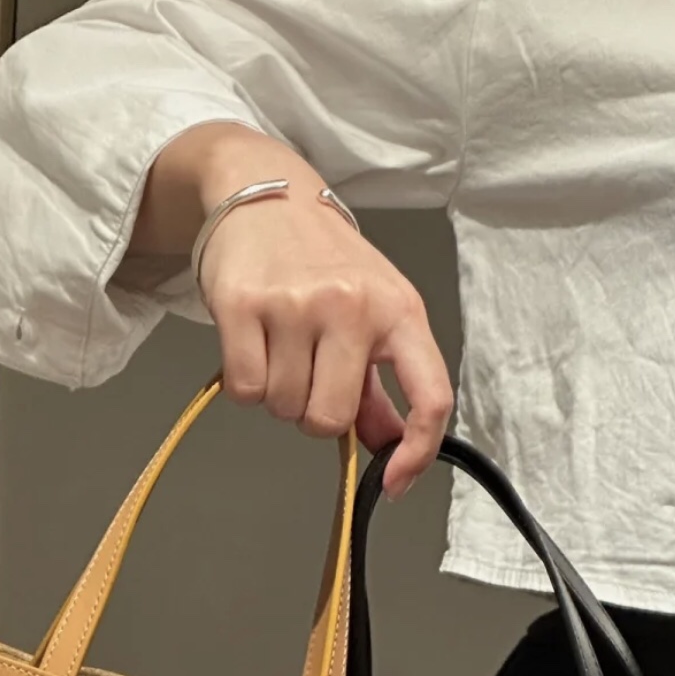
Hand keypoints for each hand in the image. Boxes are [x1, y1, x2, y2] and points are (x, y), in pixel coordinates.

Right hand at [132, 126, 452, 498]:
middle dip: (314, 415)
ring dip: (278, 395)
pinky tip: (254, 346)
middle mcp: (353, 305)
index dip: (417, 452)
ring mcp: (297, 303)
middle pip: (330, 420)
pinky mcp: (244, 304)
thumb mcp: (373, 313)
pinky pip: (245, 390)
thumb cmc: (326, 261)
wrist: (269, 193)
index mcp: (400, 311)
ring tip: (281, 348)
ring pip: (283, 407)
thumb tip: (388, 450)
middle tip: (310, 376)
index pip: (430, 396)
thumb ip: (381, 388)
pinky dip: (245, 384)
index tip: (394, 482)